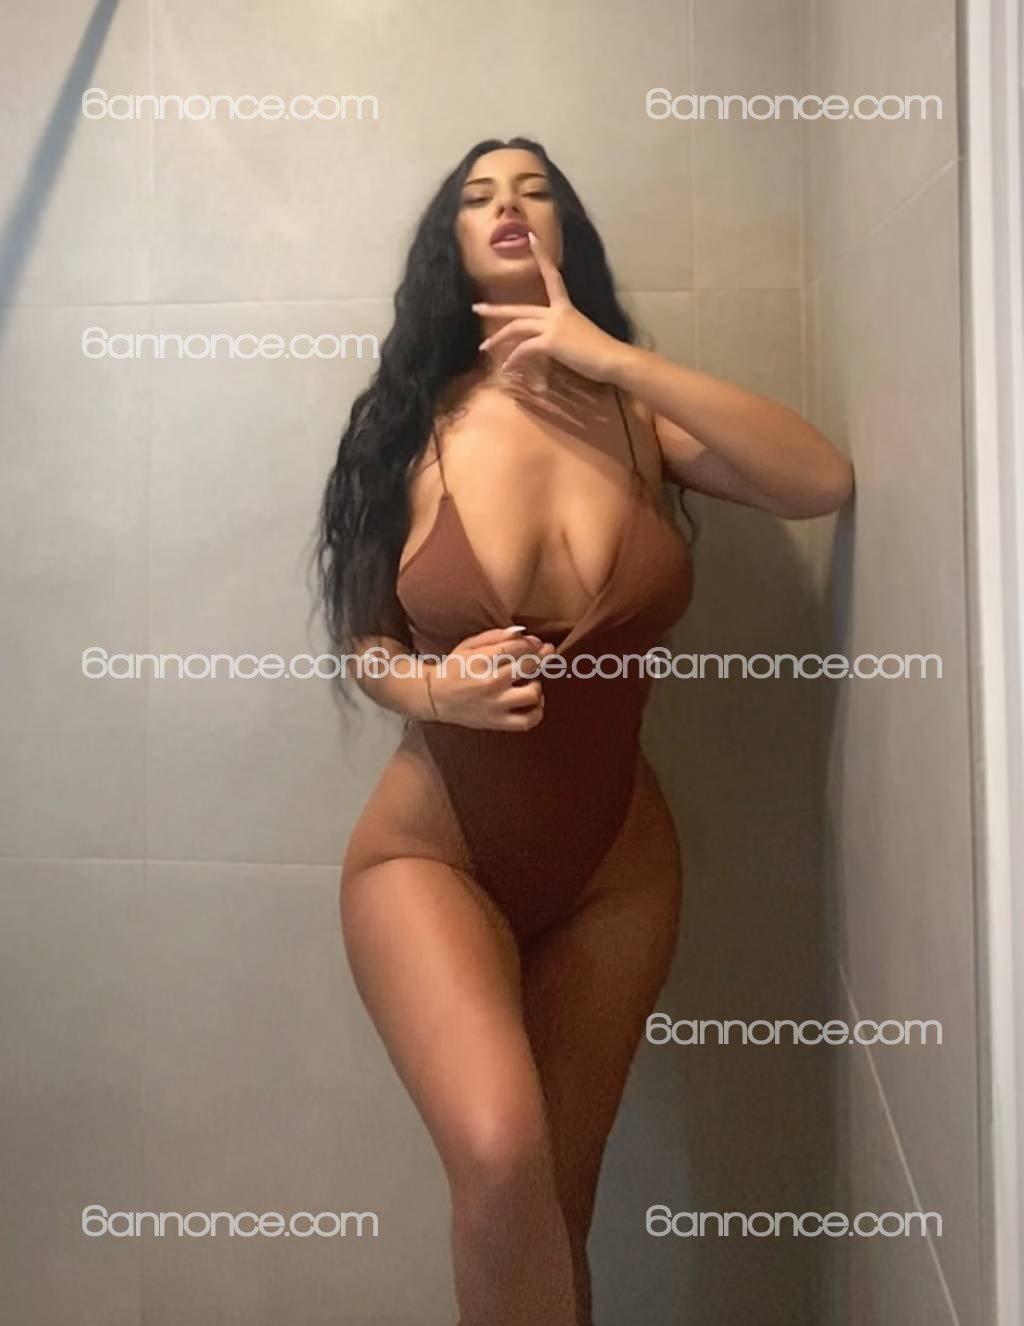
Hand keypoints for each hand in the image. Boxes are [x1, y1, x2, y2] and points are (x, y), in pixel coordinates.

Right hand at [426, 626, 555, 730]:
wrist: (435, 697)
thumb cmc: (455, 668)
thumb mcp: (469, 645)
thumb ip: (496, 636)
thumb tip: (523, 633)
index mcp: (482, 660)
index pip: (518, 647)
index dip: (533, 643)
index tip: (537, 643)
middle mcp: (490, 682)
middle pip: (529, 666)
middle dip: (542, 656)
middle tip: (546, 653)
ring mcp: (495, 704)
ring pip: (533, 694)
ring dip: (537, 685)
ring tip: (532, 682)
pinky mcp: (497, 722)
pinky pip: (527, 721)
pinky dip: (537, 712)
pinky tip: (534, 702)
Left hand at [472, 231, 624, 383]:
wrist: (612, 358)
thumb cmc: (600, 351)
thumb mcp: (579, 335)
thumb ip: (564, 334)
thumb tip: (553, 343)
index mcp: (565, 307)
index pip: (552, 276)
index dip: (541, 257)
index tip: (531, 238)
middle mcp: (557, 313)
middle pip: (519, 309)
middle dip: (496, 309)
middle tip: (476, 308)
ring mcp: (553, 326)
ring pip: (517, 328)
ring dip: (498, 338)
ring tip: (484, 347)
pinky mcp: (551, 342)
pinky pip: (524, 349)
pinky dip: (513, 359)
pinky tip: (506, 367)